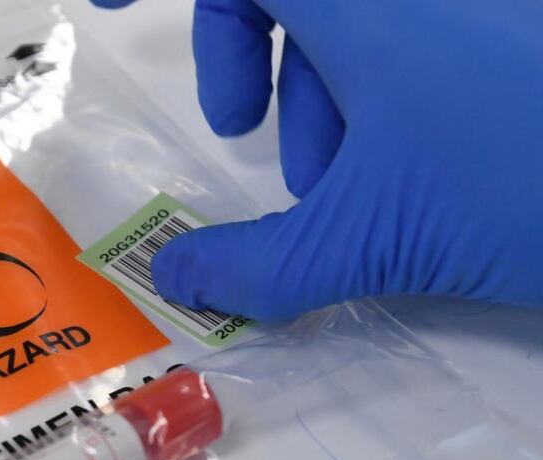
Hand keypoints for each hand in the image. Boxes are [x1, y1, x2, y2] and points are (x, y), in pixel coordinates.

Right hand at [93, 0, 542, 319]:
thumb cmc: (535, 182)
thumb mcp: (377, 234)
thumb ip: (258, 262)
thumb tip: (179, 277)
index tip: (113, 9)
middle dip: (239, 42)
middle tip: (238, 125)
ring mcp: (460, 2)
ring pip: (354, 3)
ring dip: (320, 78)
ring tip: (342, 178)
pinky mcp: (494, 24)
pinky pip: (415, 21)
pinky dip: (384, 71)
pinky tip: (409, 154)